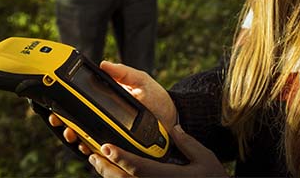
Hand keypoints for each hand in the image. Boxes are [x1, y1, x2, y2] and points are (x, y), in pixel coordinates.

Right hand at [49, 62, 177, 153]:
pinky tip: (88, 146)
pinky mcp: (120, 148)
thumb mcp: (141, 81)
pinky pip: (102, 152)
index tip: (57, 105)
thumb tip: (104, 64)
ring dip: (75, 137)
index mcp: (108, 102)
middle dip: (65, 123)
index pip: (83, 105)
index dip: (67, 106)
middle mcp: (106, 120)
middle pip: (79, 123)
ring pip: (86, 139)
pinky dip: (92, 151)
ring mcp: (112, 135)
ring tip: (72, 133)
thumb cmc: (157, 98)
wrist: (174, 118)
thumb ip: (123, 72)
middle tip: (60, 120)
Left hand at [89, 125, 228, 177]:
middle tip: (94, 154)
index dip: (120, 158)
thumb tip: (174, 127)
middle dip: (106, 168)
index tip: (106, 147)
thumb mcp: (205, 158)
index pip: (138, 167)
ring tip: (100, 163)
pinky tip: (117, 175)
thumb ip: (188, 143)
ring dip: (109, 176)